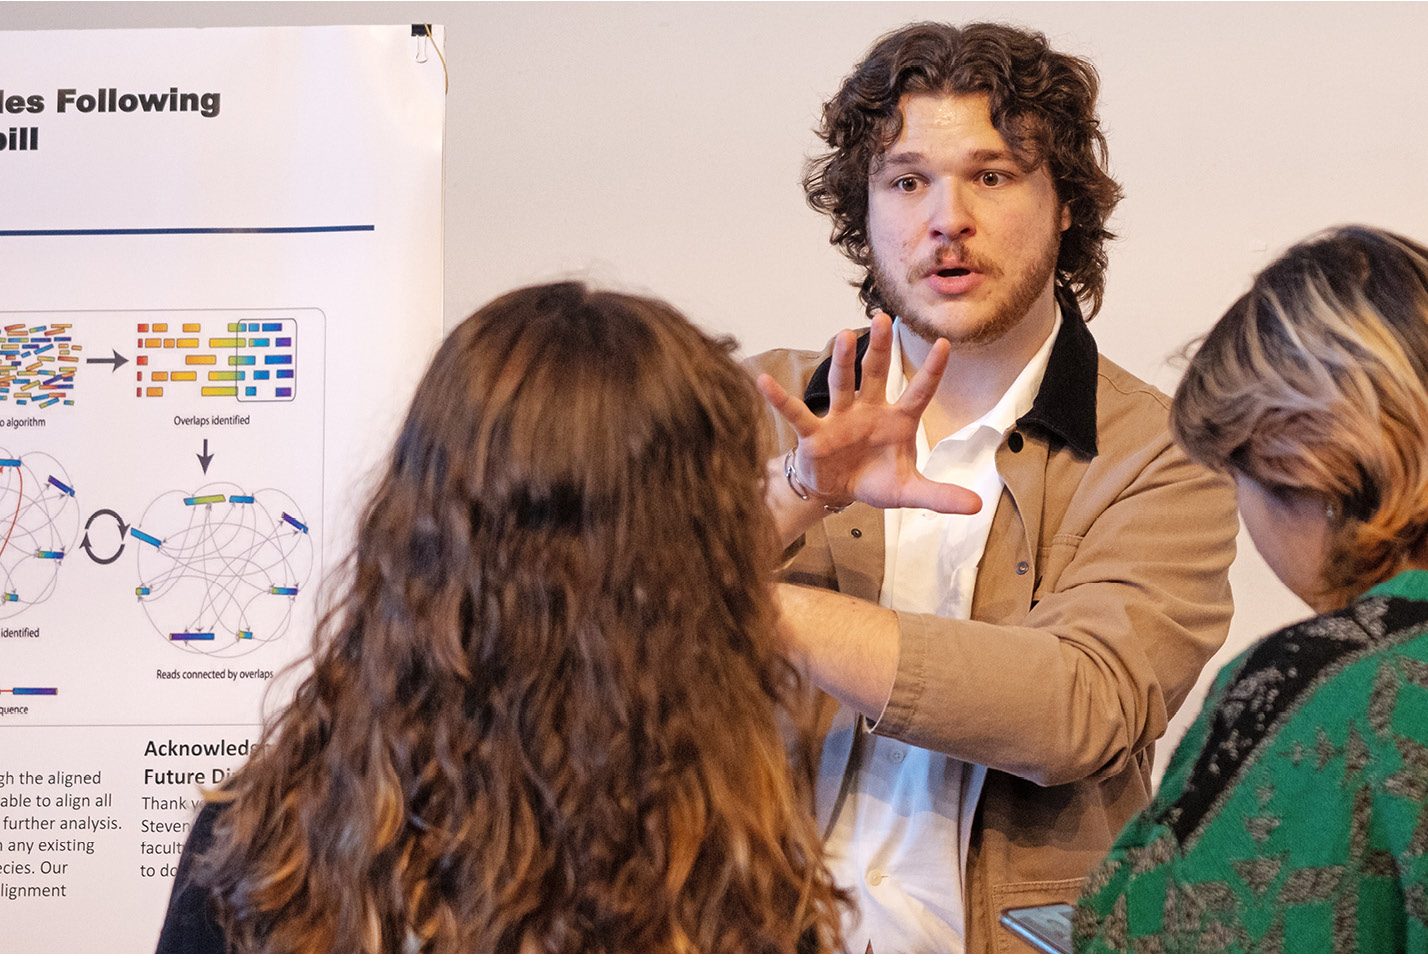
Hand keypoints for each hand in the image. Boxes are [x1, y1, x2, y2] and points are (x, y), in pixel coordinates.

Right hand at [757, 313, 981, 514]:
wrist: (839, 492)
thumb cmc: (875, 481)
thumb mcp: (910, 491)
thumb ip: (940, 495)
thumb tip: (977, 506)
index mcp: (898, 420)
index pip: (919, 392)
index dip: (931, 370)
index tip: (944, 344)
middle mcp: (870, 410)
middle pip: (877, 374)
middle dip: (880, 348)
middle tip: (883, 319)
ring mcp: (841, 418)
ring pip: (843, 385)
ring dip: (841, 362)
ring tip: (842, 335)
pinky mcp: (815, 433)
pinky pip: (797, 413)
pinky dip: (780, 399)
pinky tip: (765, 382)